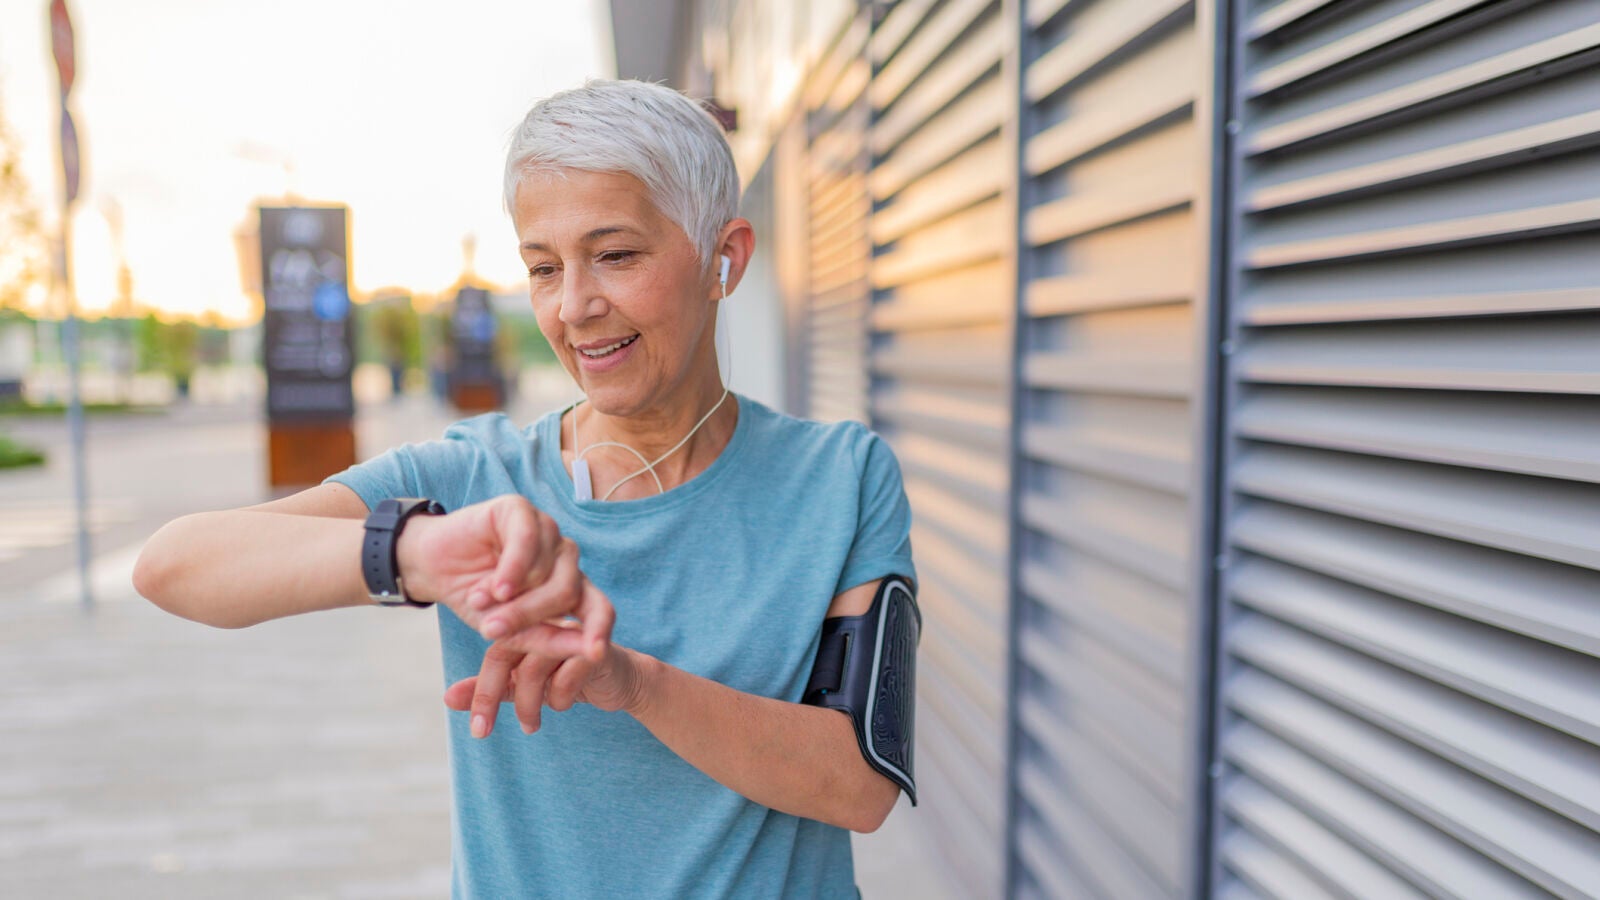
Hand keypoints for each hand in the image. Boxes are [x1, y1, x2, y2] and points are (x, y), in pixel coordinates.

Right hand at [396, 495, 610, 654]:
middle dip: (529, 616)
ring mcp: (546, 532)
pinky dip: (511, 569)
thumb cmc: (476, 600)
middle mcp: (564, 558)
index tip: (596, 653)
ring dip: (511, 596)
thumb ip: (546, 639)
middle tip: (491, 630)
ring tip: (478, 601)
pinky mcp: (521, 510)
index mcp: (570, 588)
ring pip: (547, 569)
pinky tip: (494, 586)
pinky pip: (528, 540)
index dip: (601, 629)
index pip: (600, 607)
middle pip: (567, 591)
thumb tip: (590, 653)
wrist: (433, 568)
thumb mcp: (508, 631)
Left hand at [443, 585, 648, 736]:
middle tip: (482, 732)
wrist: (620, 679)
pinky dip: (560, 697)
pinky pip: (568, 675)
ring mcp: (571, 631)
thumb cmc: (568, 676)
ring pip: (535, 666)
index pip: (495, 651)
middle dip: (491, 696)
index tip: (476, 728)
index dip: (480, 690)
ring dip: (529, 704)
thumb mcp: (526, 684)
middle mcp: (545, 621)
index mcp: (526, 624)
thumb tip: (447, 699)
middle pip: (507, 652)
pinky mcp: (596, 647)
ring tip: (531, 726)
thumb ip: (493, 688)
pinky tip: (563, 705)